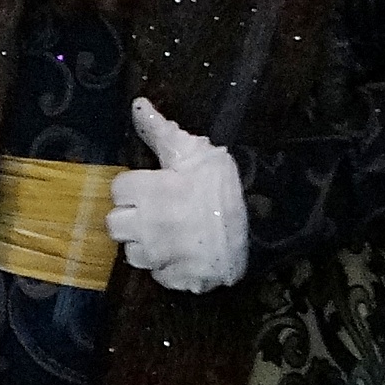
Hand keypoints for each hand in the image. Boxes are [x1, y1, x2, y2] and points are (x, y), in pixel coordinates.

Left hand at [106, 98, 249, 293]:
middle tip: (152, 211)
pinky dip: (169, 267)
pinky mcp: (182, 279)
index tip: (150, 185)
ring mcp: (165, 256)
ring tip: (167, 233)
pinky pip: (160, 276)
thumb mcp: (195, 150)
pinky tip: (183, 253)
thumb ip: (160, 130)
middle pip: (114, 225)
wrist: (269, 221)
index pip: (117, 190)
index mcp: (149, 191)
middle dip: (130, 217)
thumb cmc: (227, 183)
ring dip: (145, 244)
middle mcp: (149, 227)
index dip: (133, 187)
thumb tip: (137, 105)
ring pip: (132, 254)